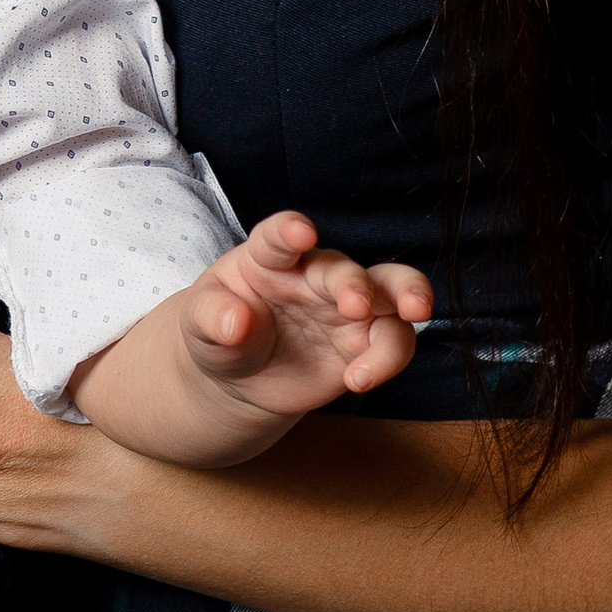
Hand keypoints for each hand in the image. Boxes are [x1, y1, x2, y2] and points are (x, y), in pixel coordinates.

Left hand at [183, 216, 430, 421]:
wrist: (242, 375)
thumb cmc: (219, 332)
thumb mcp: (198, 325)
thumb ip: (212, 317)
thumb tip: (235, 322)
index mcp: (269, 259)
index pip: (278, 237)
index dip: (290, 232)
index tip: (300, 234)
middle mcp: (314, 276)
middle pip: (345, 268)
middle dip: (355, 283)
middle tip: (354, 305)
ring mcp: (345, 306)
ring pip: (391, 290)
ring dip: (407, 296)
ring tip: (412, 316)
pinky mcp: (365, 341)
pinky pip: (393, 340)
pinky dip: (388, 357)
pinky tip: (358, 379)